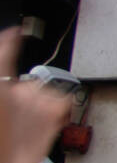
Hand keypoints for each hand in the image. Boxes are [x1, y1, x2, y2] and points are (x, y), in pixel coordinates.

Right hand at [0, 27, 72, 162]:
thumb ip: (5, 96)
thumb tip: (12, 91)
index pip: (4, 49)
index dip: (10, 39)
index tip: (17, 31)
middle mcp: (14, 86)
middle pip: (28, 83)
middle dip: (26, 99)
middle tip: (16, 124)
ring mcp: (37, 97)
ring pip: (46, 94)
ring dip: (41, 108)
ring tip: (28, 131)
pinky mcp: (55, 109)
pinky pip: (63, 102)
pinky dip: (59, 113)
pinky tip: (47, 127)